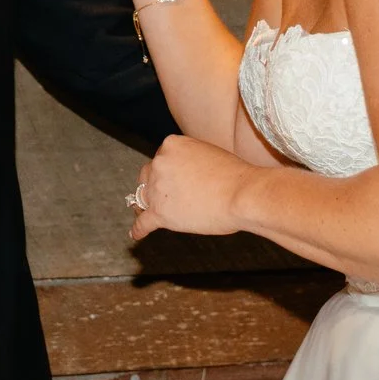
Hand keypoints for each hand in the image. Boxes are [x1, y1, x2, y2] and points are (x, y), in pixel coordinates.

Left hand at [127, 135, 249, 240]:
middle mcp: (159, 163)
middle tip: (163, 195)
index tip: (173, 179)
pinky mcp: (159, 213)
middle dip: (154, 185)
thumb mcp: (209, 154)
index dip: (167, 170)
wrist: (242, 195)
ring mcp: (157, 188)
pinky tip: (136, 235)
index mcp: (172, 144)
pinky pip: (143, 222)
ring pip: (142, 197)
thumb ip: (192, 162)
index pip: (161, 157)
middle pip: (147, 175)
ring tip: (145, 214)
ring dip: (145, 205)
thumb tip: (187, 177)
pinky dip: (139, 229)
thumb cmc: (235, 176)